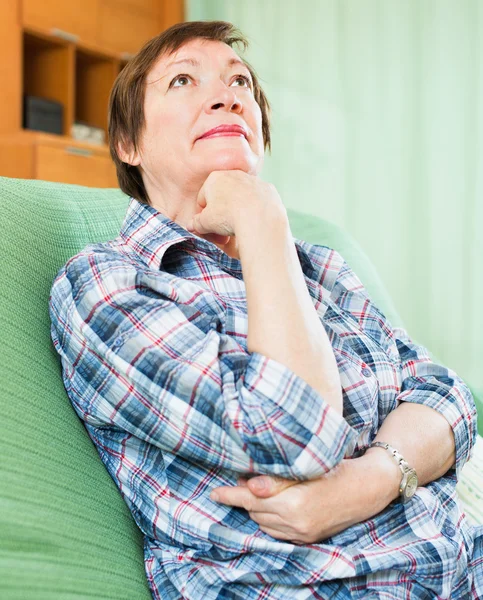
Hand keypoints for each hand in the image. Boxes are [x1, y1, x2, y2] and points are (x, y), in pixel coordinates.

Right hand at [186, 170, 284, 242]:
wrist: (260, 218)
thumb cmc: (228, 217)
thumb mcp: (205, 223)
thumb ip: (197, 223)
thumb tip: (191, 225)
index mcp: (214, 178)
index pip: (203, 198)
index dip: (203, 214)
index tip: (207, 227)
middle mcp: (235, 174)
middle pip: (223, 195)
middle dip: (222, 211)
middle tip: (222, 230)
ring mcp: (254, 180)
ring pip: (242, 197)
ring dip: (239, 209)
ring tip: (239, 227)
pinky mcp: (269, 189)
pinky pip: (259, 201)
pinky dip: (256, 210)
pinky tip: (254, 222)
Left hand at [210, 454, 395, 543]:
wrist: (368, 488)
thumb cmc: (338, 469)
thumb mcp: (308, 467)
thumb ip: (277, 479)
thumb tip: (250, 485)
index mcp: (294, 503)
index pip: (252, 500)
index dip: (231, 495)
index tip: (214, 493)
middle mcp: (296, 523)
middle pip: (256, 511)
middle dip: (245, 497)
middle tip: (239, 480)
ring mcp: (303, 534)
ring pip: (264, 523)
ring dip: (257, 508)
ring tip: (256, 490)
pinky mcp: (309, 538)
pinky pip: (278, 532)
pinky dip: (270, 519)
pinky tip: (272, 505)